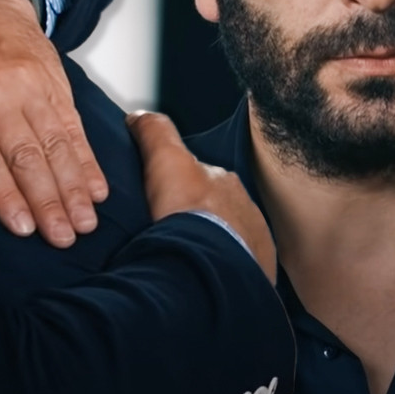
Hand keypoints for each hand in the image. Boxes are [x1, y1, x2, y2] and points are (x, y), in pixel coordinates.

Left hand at [0, 0, 107, 247]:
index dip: (5, 194)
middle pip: (24, 155)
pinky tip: (97, 188)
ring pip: (54, 142)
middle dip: (48, 201)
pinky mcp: (52, 78)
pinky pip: (73, 124)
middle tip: (64, 238)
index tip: (23, 228)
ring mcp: (26, 83)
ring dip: (74, 185)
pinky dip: (88, 158)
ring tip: (85, 222)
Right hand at [128, 112, 276, 282]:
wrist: (207, 268)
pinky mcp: (254, 275)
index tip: (163, 198)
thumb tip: (140, 116)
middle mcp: (247, 211)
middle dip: (196, 219)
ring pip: (226, 241)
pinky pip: (235, 270)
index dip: (180, 186)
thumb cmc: (189, 212)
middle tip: (168, 232)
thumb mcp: (166, 159)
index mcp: (227, 183)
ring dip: (207, 247)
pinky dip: (218, 270)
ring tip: (180, 258)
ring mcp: (254, 245)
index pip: (202, 178)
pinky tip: (198, 277)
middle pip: (216, 211)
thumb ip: (155, 131)